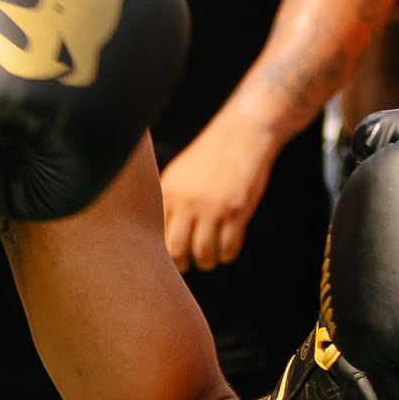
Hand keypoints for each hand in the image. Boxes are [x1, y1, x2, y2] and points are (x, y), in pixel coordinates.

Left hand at [160, 111, 275, 268]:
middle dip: (184, 264)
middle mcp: (186, 202)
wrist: (241, 135)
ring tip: (212, 257)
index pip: (157, 236)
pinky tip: (228, 249)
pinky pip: (229, 248)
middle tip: (191, 263)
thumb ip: (170, 202)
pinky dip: (228, 255)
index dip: (163, 254)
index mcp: (168, 192)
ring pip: (204, 254)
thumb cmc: (209, 158)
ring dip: (209, 261)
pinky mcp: (236, 211)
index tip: (173, 257)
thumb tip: (162, 239)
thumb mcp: (180, 175)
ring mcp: (211, 207)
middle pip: (176, 251)